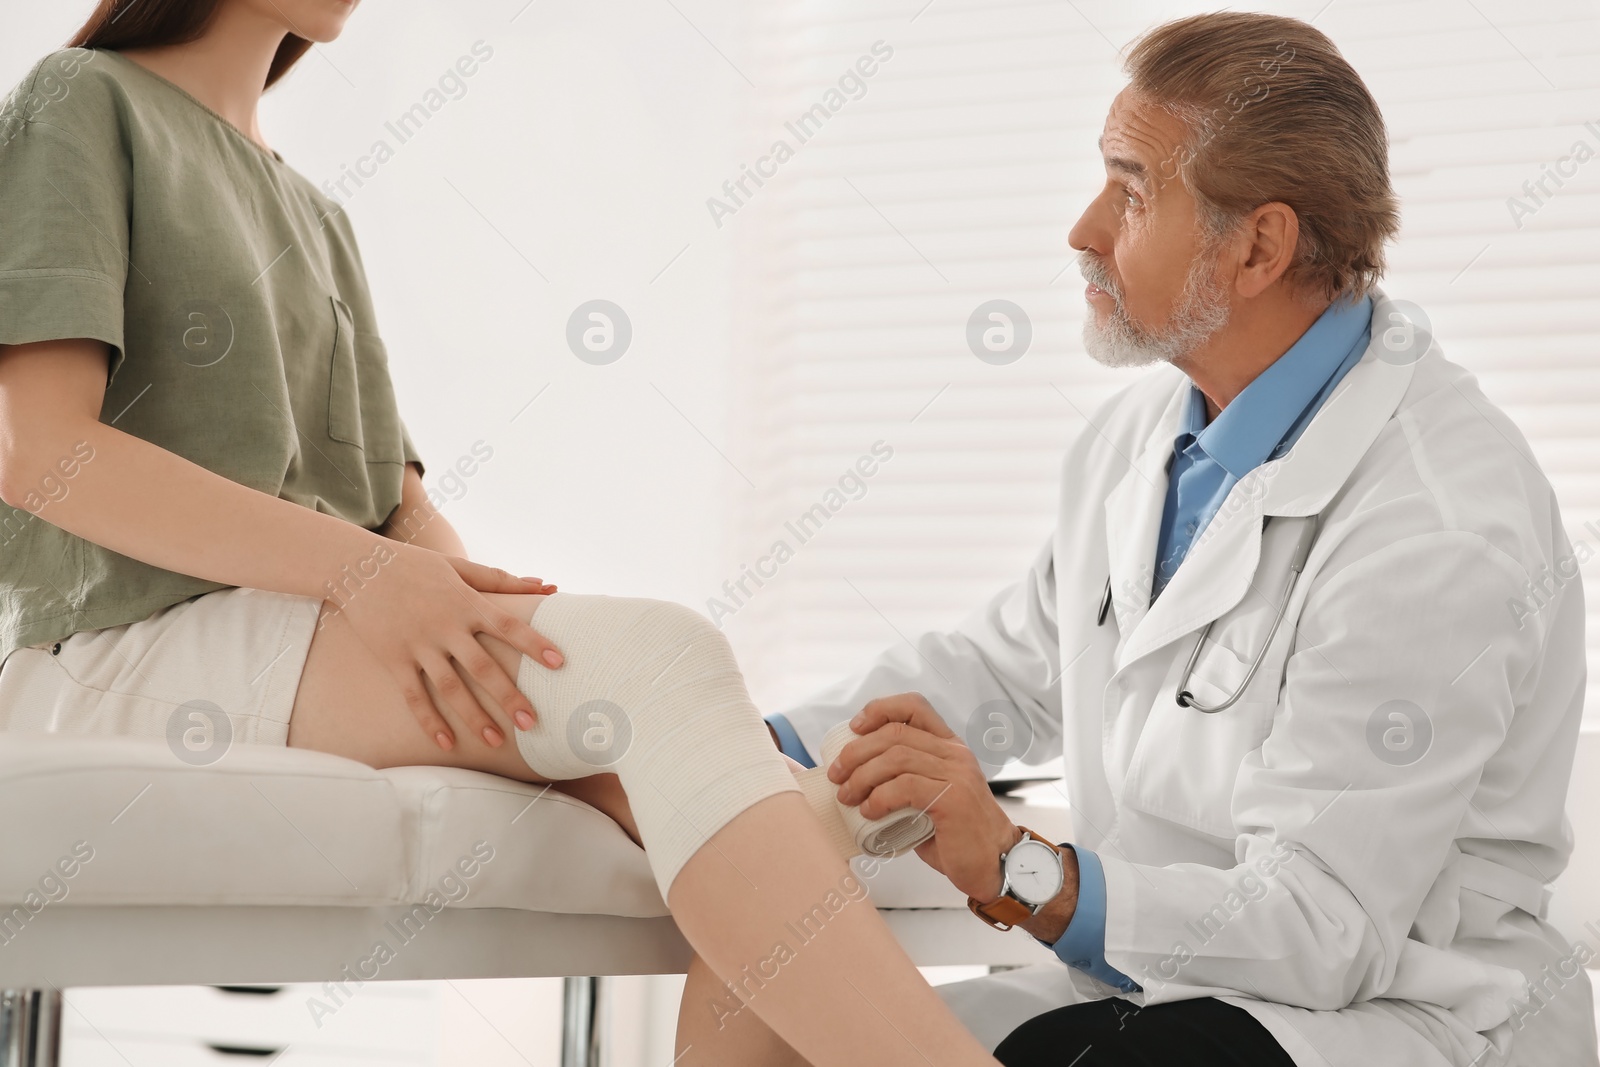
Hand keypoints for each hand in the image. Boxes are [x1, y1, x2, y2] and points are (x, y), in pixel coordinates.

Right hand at [332, 539, 561, 750]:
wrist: (358, 567)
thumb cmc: (415, 566)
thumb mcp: (458, 567)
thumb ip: (501, 580)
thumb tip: (545, 584)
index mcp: (466, 603)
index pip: (508, 627)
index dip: (535, 644)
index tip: (559, 663)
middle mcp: (445, 627)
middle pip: (483, 667)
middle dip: (509, 696)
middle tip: (532, 723)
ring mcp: (418, 645)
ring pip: (451, 688)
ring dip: (474, 717)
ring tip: (496, 742)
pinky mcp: (394, 660)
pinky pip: (414, 696)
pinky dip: (430, 721)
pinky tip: (447, 743)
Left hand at [827, 693, 1020, 902]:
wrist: (994, 865)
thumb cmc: (956, 836)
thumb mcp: (931, 796)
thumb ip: (905, 779)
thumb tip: (856, 776)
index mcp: (949, 746)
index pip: (914, 706)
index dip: (879, 710)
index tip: (855, 728)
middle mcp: (955, 754)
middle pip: (895, 732)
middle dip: (856, 751)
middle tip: (837, 774)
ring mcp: (956, 774)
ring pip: (896, 758)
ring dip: (861, 776)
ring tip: (847, 796)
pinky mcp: (953, 799)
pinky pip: (905, 787)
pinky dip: (878, 798)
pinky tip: (869, 812)